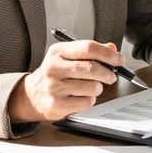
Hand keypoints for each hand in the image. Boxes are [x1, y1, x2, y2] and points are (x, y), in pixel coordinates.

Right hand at [8, 40, 122, 121]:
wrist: (32, 94)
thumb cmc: (54, 74)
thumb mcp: (67, 57)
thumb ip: (89, 52)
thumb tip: (112, 49)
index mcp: (58, 52)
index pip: (88, 48)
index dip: (108, 54)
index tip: (119, 60)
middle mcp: (54, 68)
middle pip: (91, 68)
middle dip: (107, 73)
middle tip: (111, 76)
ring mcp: (54, 87)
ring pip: (92, 87)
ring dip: (98, 88)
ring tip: (90, 88)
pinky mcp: (56, 104)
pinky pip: (86, 102)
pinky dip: (90, 100)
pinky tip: (81, 97)